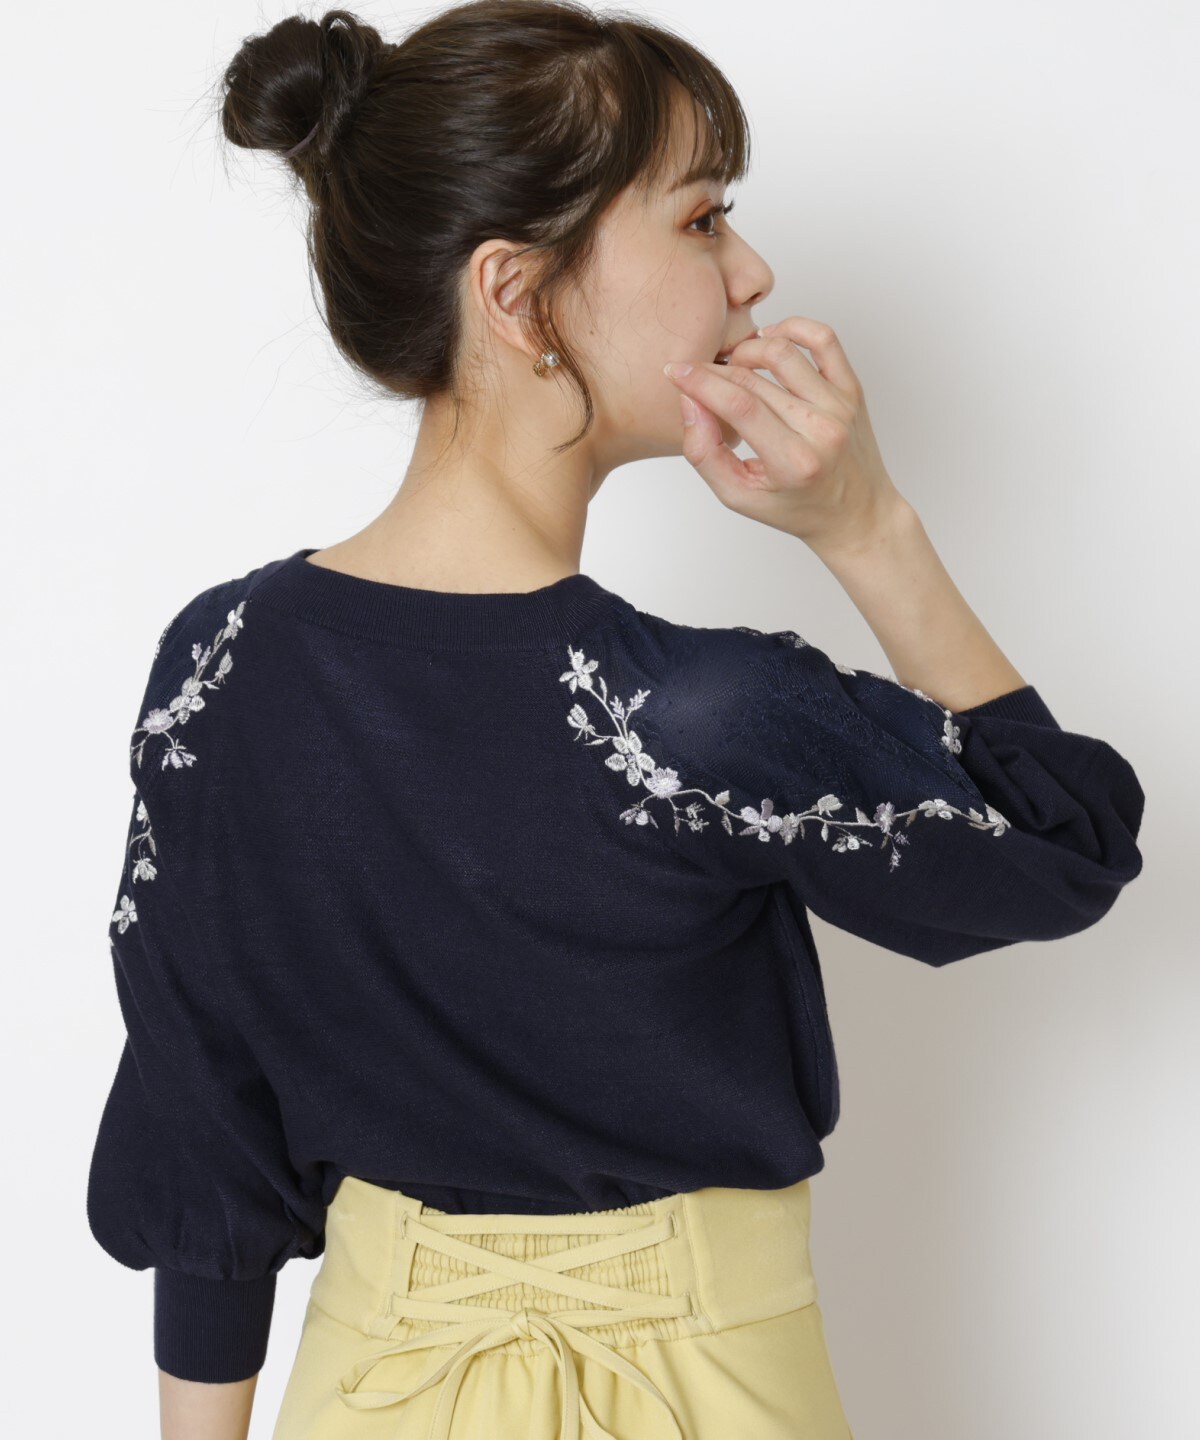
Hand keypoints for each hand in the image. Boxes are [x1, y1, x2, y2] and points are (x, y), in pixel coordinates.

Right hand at [664, 315, 909, 555]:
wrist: (855, 514)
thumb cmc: (797, 508)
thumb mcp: (739, 496)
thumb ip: (705, 453)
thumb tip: (690, 402)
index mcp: (794, 462)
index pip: (739, 405)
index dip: (700, 382)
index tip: (675, 371)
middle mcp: (821, 429)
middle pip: (753, 380)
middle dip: (714, 372)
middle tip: (697, 377)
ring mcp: (840, 406)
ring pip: (782, 352)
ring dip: (747, 350)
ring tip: (733, 367)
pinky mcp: (852, 390)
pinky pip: (823, 339)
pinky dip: (792, 328)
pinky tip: (770, 338)